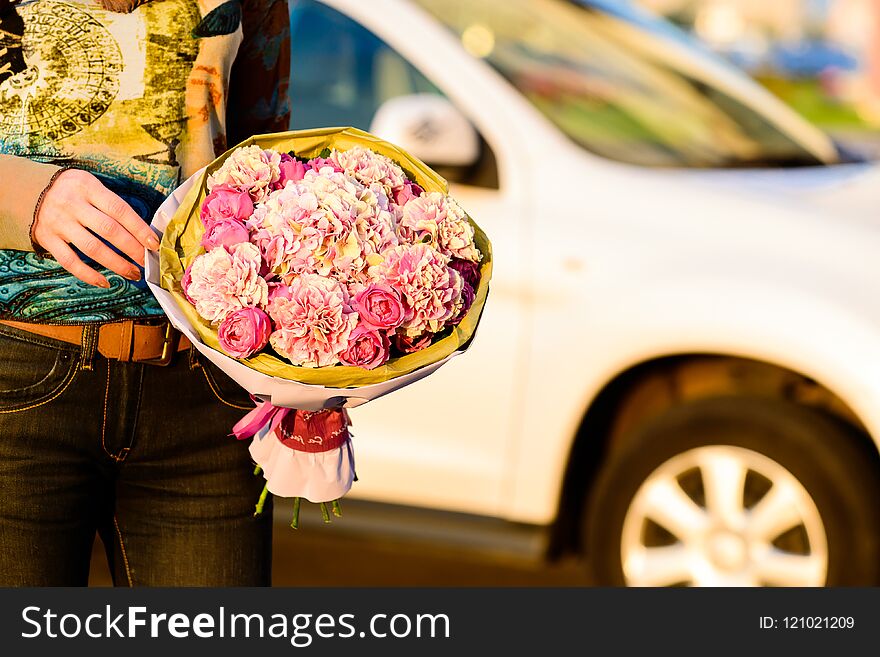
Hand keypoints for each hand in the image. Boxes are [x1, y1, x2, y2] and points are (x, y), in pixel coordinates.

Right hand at [31, 168, 160, 287]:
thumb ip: (111, 204)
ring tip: (133, 273)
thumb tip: (142, 232)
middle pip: (109, 230)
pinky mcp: (46, 238)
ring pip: (93, 248)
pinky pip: (70, 261)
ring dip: (116, 264)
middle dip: (132, 249)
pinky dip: (89, 275)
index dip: (139, 228)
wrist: (27, 191)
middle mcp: (72, 204)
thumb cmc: (72, 192)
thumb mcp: (90, 186)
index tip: (153, 243)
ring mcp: (58, 222)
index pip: (120, 210)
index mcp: (87, 187)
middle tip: (146, 261)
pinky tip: (105, 282)